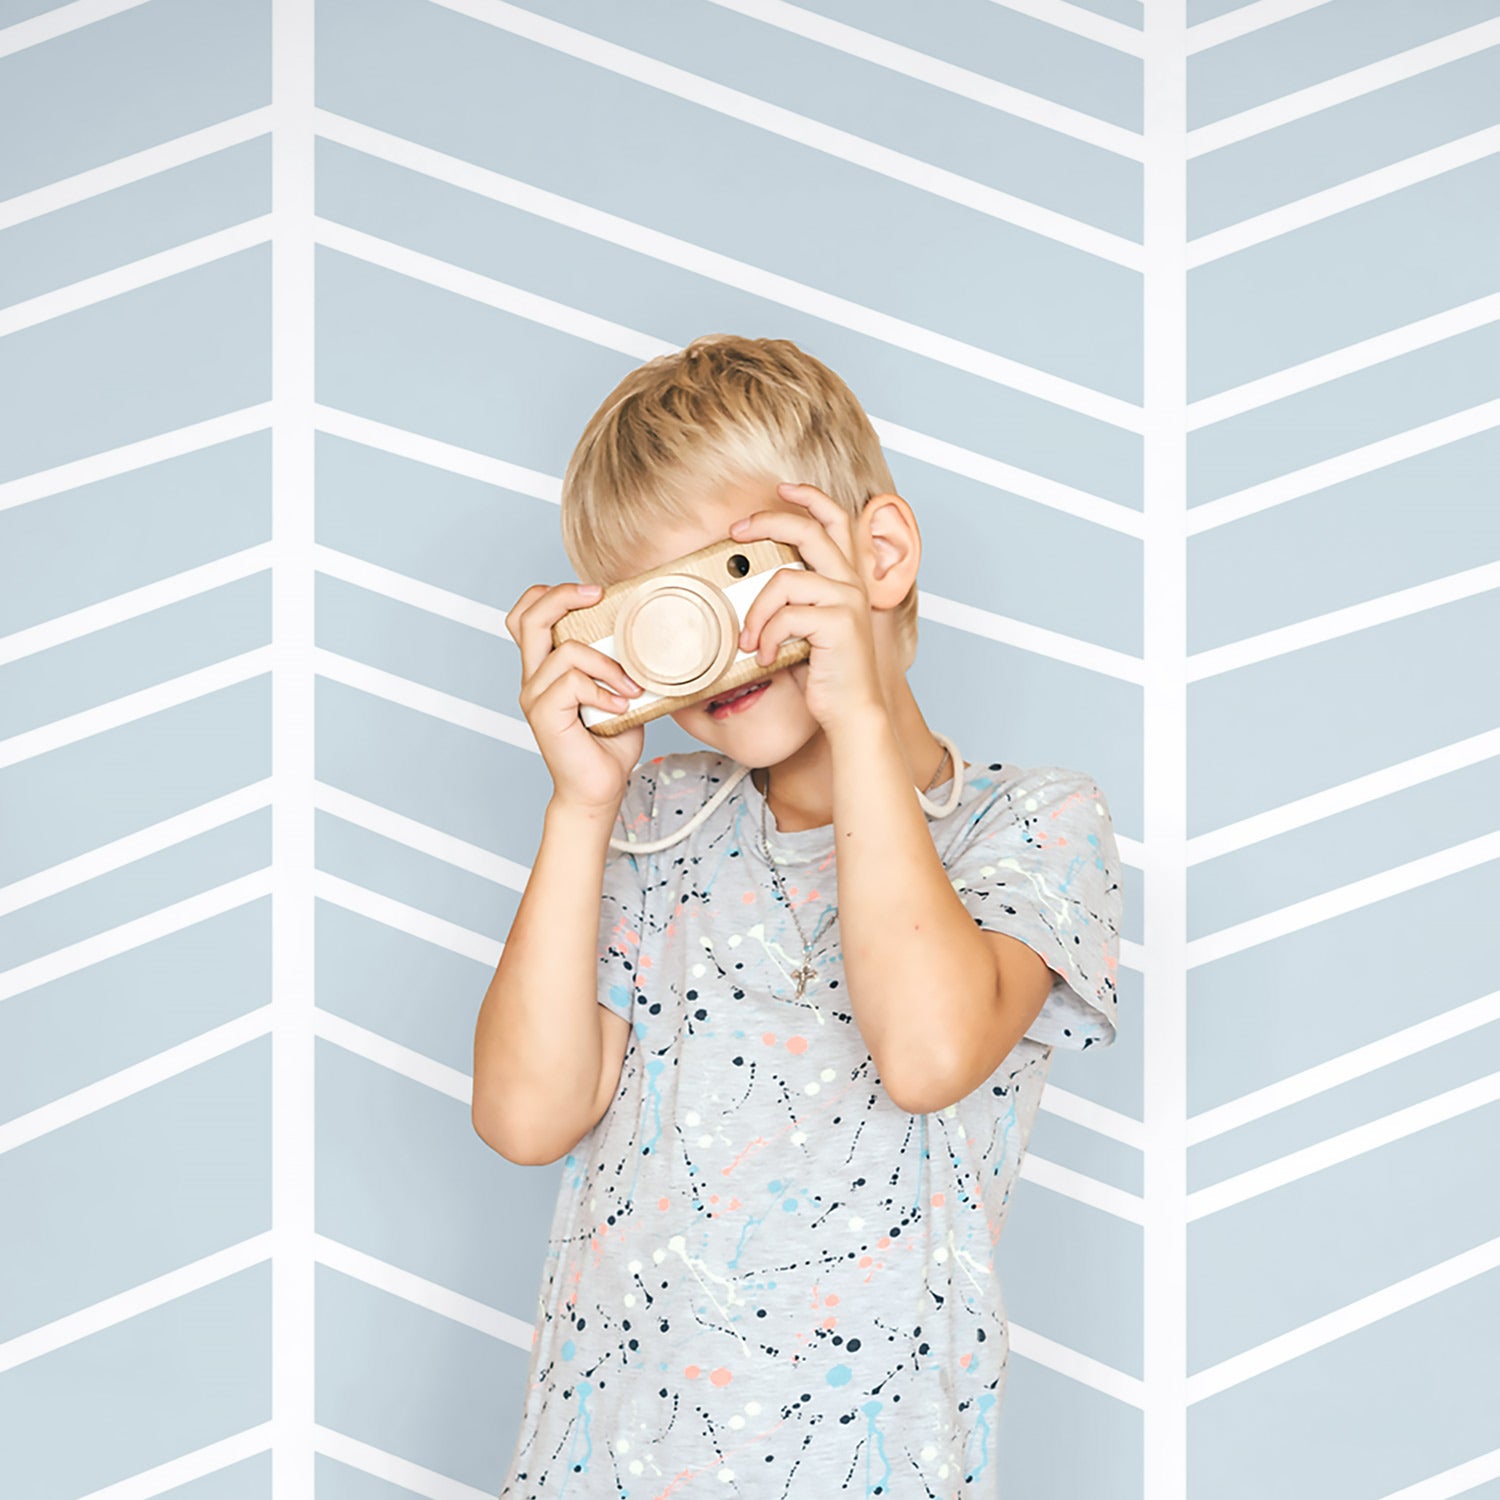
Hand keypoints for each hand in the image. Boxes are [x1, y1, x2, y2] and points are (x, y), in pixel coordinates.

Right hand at [506, 581, 645, 815]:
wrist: (598, 788)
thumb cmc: (610, 741)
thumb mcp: (619, 689)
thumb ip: (620, 661)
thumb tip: (653, 632)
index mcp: (546, 666)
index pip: (528, 614)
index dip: (552, 593)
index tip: (594, 593)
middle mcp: (534, 676)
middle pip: (529, 616)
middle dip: (564, 595)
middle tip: (599, 595)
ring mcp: (534, 695)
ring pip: (564, 650)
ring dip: (607, 663)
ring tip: (630, 687)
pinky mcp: (543, 715)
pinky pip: (573, 683)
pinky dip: (602, 691)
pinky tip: (619, 709)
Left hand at [729, 482, 888, 735]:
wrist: (851, 711)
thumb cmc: (827, 673)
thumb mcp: (805, 629)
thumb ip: (791, 603)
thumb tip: (749, 586)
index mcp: (846, 578)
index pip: (836, 520)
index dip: (810, 497)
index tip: (782, 488)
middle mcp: (852, 582)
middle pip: (809, 530)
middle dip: (768, 521)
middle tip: (736, 531)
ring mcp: (848, 601)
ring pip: (784, 580)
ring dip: (755, 612)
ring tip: (748, 640)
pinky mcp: (839, 623)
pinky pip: (786, 616)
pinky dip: (766, 637)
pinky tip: (765, 657)